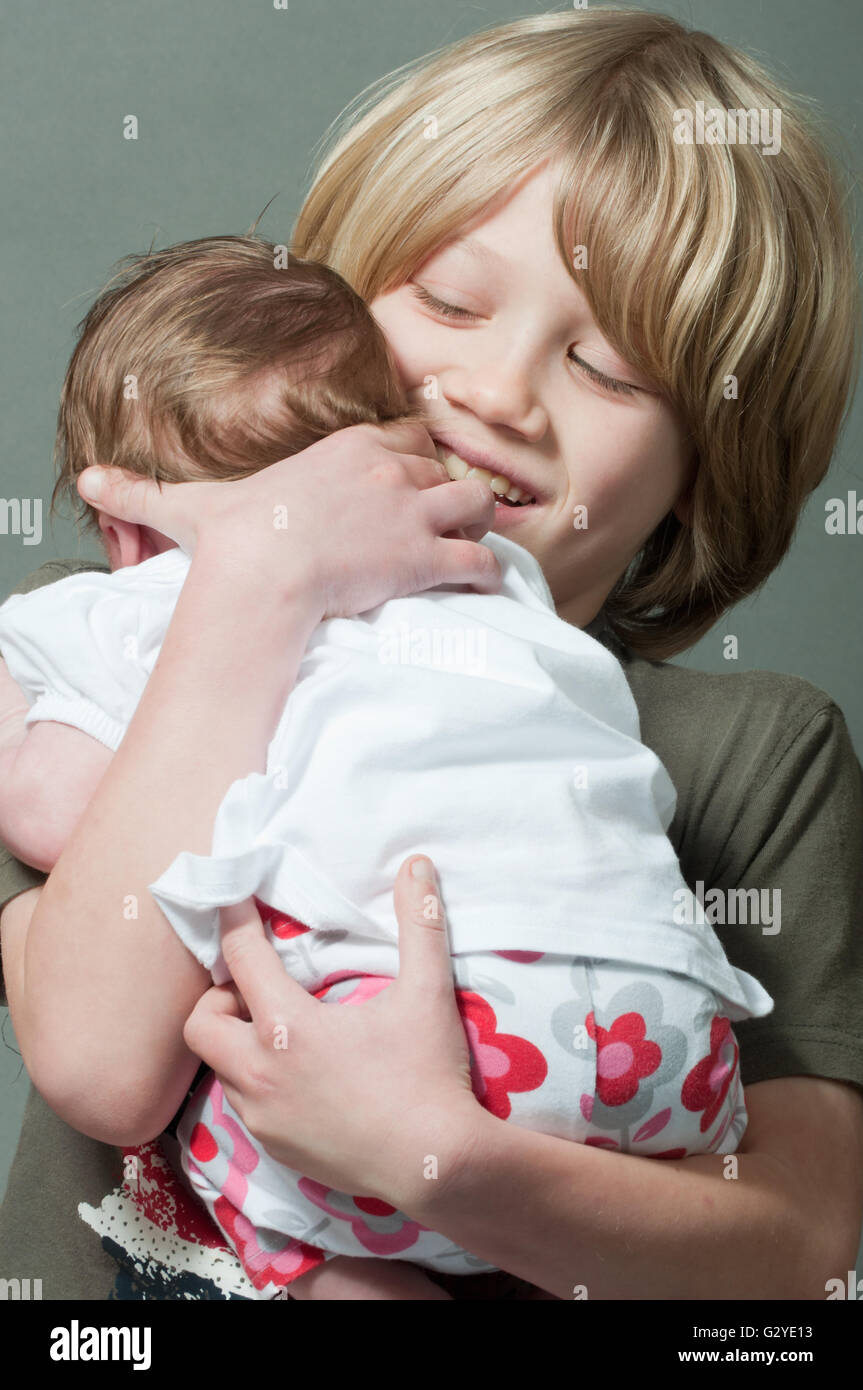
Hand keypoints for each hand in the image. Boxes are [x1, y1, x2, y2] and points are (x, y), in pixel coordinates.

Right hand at [76, 420, 501, 622]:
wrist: (262, 575)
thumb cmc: (234, 541)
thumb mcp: (195, 508)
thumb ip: (149, 490)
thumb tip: (88, 481)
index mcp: (347, 448)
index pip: (404, 436)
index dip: (415, 459)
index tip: (412, 482)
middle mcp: (389, 471)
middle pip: (445, 467)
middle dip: (451, 492)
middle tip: (447, 520)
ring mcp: (411, 512)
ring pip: (474, 504)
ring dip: (478, 526)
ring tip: (472, 547)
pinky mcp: (425, 556)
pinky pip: (479, 559)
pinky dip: (488, 574)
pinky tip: (485, 587)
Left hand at [182, 855, 488, 1210]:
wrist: (436, 1166)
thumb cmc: (430, 1075)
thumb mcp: (428, 993)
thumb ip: (420, 923)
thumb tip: (417, 865)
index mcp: (289, 1028)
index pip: (241, 956)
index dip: (233, 919)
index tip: (232, 898)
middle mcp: (262, 1075)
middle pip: (200, 1023)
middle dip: (220, 998)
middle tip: (259, 989)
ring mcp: (265, 1118)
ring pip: (222, 1069)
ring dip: (239, 1043)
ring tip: (282, 1031)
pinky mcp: (277, 1149)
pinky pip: (246, 1107)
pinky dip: (259, 1083)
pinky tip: (301, 1077)